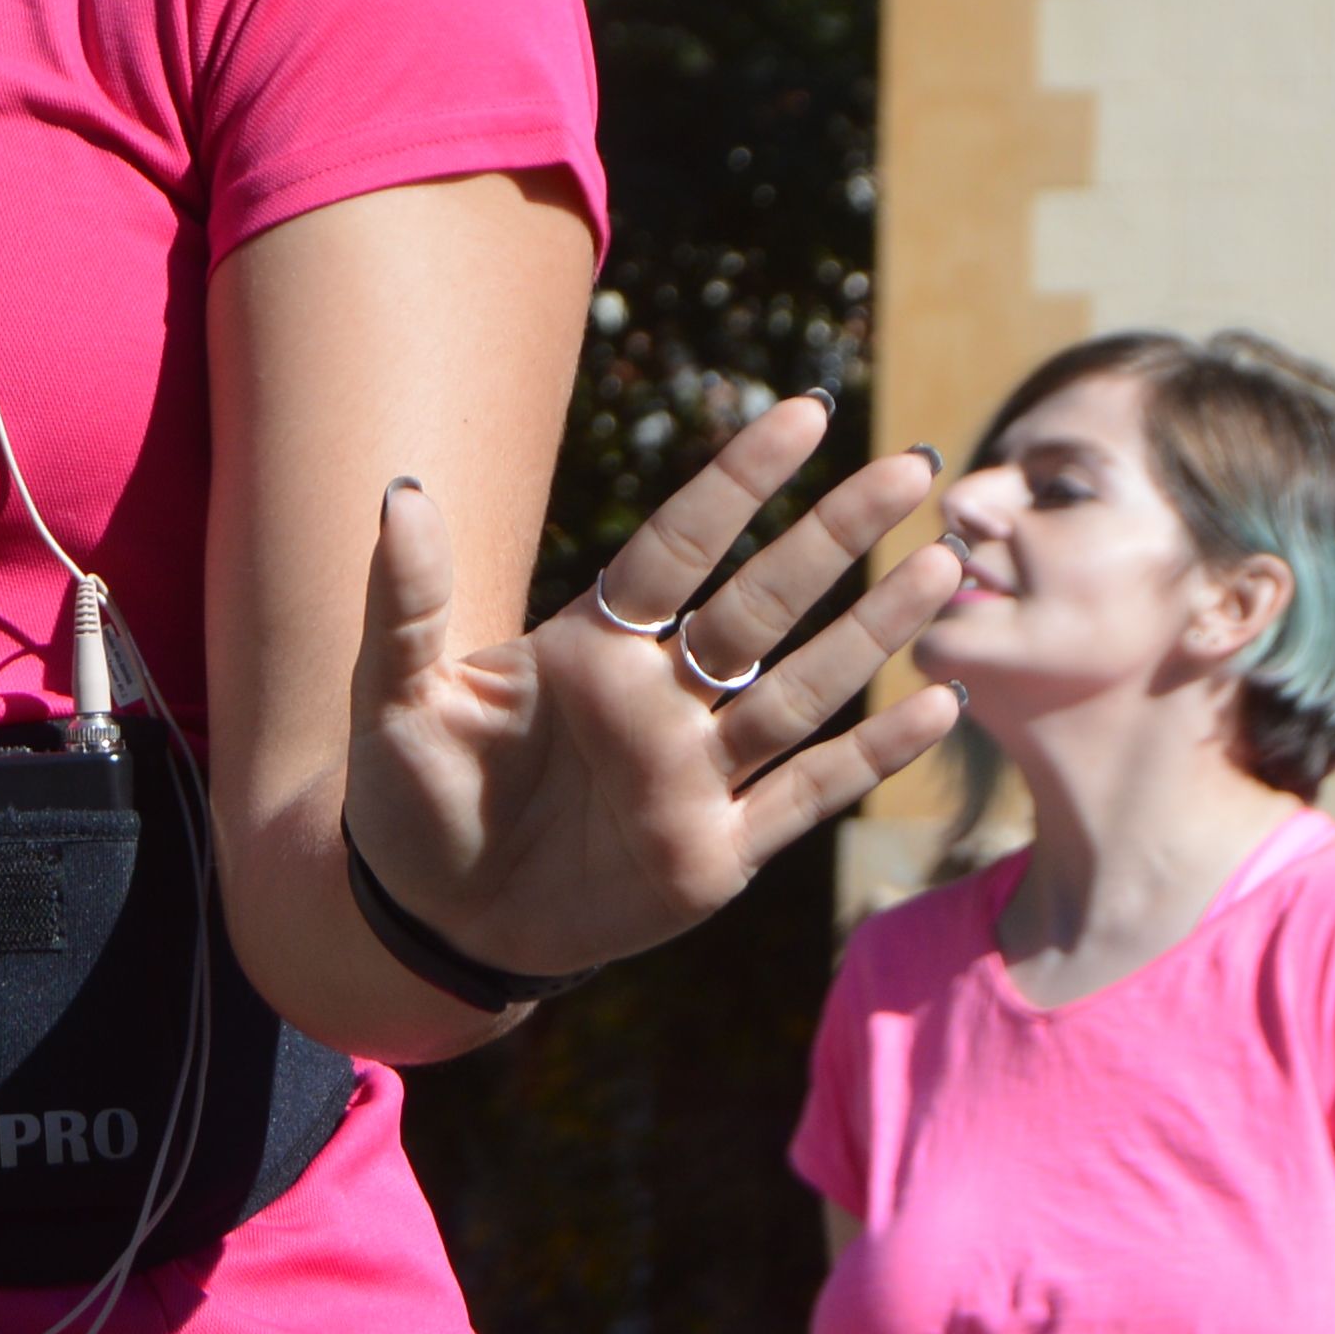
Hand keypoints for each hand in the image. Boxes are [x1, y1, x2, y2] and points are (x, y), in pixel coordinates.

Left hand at [349, 394, 963, 988]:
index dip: (740, 483)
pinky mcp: (715, 856)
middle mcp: (659, 697)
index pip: (681, 547)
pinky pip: (807, 795)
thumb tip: (400, 490)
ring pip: (803, 688)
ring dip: (872, 631)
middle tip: (912, 466)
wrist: (428, 921)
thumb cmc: (409, 800)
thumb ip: (406, 599)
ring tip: (941, 564)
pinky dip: (871, 757)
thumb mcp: (393, 695)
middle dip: (836, 536)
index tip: (804, 412)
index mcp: (592, 646)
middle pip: (764, 603)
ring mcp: (695, 774)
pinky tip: (936, 706)